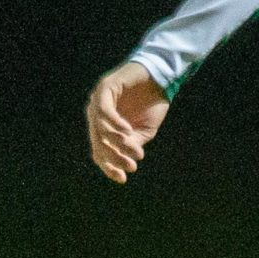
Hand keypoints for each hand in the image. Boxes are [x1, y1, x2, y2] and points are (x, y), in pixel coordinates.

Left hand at [86, 62, 169, 182]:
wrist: (162, 78)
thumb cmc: (152, 103)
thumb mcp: (143, 132)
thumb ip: (131, 145)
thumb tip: (124, 162)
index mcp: (104, 128)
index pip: (99, 152)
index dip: (109, 167)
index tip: (123, 179)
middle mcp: (96, 115)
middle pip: (98, 143)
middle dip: (115, 157)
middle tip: (132, 166)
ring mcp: (98, 101)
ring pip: (99, 128)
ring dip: (116, 142)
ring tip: (133, 148)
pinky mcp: (105, 88)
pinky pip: (104, 110)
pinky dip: (114, 123)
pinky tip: (127, 130)